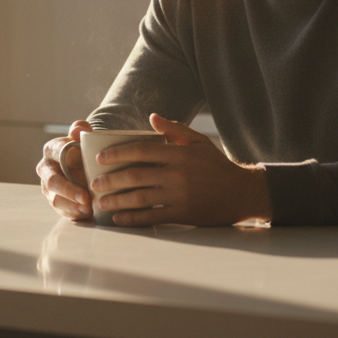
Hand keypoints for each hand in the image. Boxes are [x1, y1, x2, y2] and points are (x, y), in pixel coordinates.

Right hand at [37, 120, 93, 220]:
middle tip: (86, 199)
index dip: (68, 160)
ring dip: (71, 206)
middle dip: (69, 191)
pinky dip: (72, 213)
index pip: (56, 154)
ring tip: (88, 210)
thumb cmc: (84, 147)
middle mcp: (46, 168)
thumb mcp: (84, 135)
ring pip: (55, 199)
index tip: (82, 167)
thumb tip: (79, 128)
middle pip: (52, 181)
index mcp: (51, 149)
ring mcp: (48, 186)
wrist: (84, 161)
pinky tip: (85, 214)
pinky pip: (60, 209)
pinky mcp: (54, 199)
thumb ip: (82, 129)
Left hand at [92, 113, 270, 226]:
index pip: (142, 150)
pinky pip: (153, 217)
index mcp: (179, 153)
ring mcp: (179, 195)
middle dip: (111, 180)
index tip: (100, 158)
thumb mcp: (199, 142)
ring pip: (140, 198)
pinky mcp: (183, 214)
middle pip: (136, 175)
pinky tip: (120, 220)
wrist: (242, 193)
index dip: (118, 154)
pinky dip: (134, 219)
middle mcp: (177, 173)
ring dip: (117, 201)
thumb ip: (174, 129)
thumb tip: (151, 118)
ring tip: (101, 203)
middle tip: (94, 184)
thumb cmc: (217, 165)